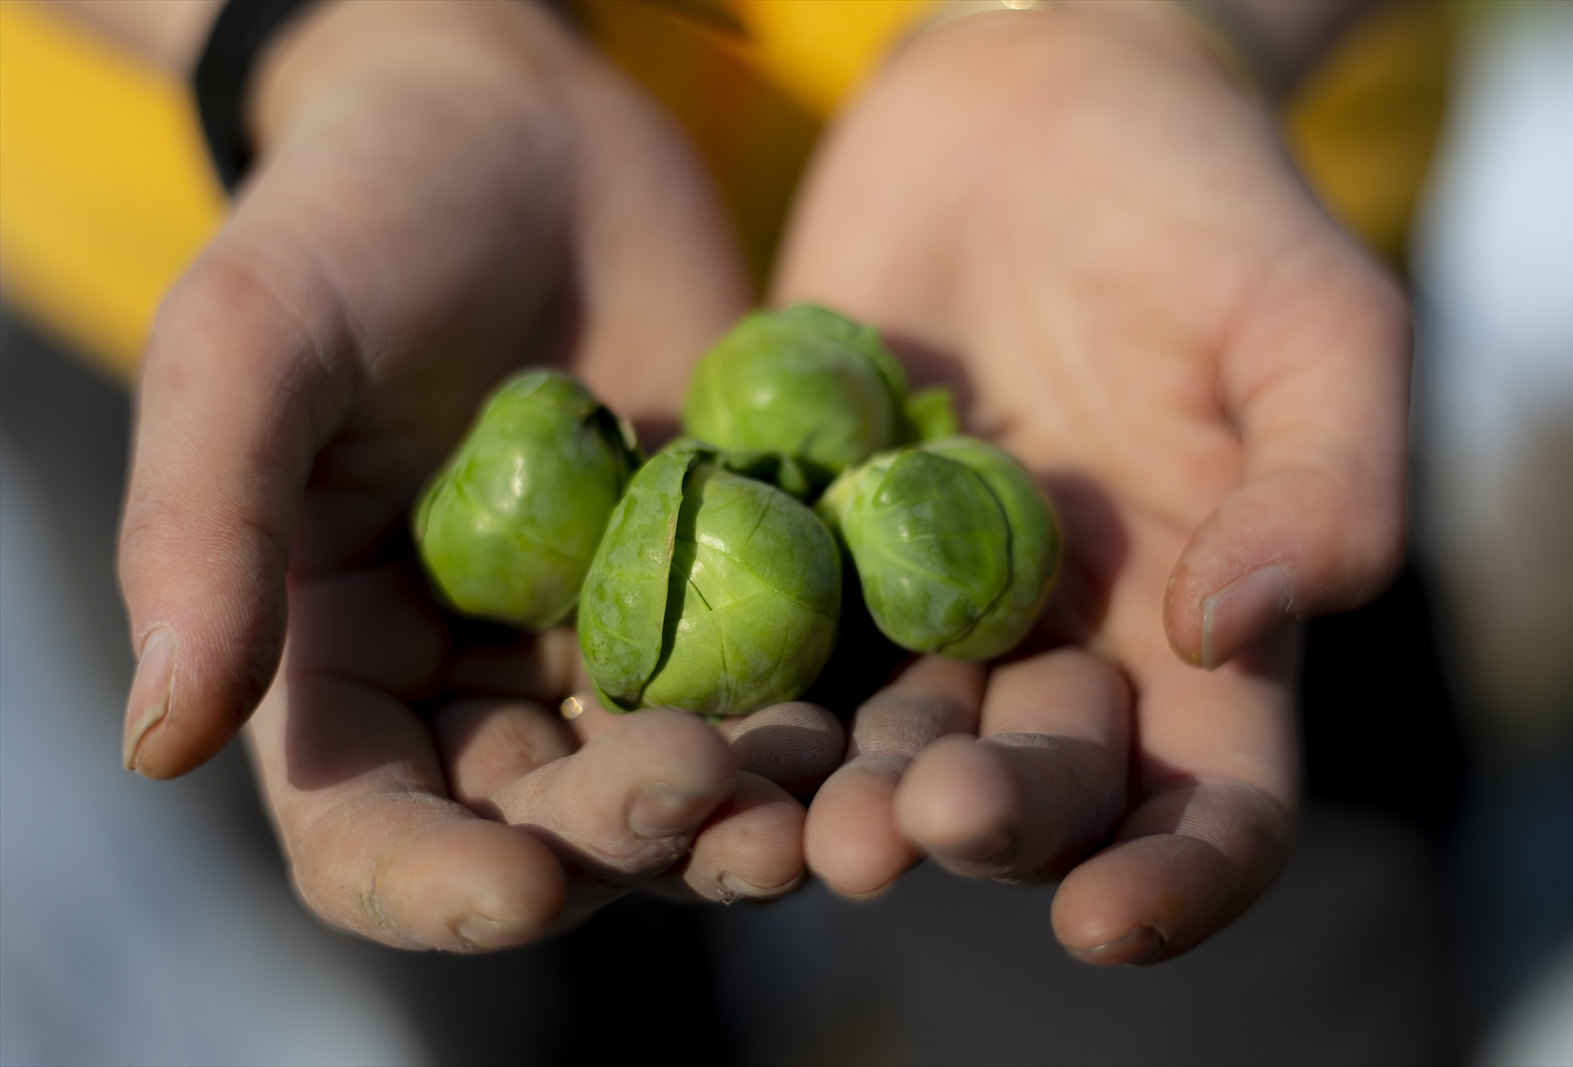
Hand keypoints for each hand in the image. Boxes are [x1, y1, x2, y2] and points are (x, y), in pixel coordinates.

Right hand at [117, 0, 836, 948]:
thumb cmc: (352, 219)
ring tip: (831, 800)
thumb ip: (202, 527)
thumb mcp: (253, 345)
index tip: (518, 890)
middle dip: (634, 834)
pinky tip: (906, 707)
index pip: (371, 834)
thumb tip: (156, 738)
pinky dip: (852, 704)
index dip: (433, 884)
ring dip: (765, 806)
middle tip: (711, 796)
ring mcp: (630, 642)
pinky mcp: (748, 584)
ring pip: (700, 774)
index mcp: (350, 670)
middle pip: (558, 819)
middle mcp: (491, 688)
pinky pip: (802, 670)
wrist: (523, 129)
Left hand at [778, 1, 1407, 961]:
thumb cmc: (1204, 207)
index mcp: (1195, 636)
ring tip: (788, 814)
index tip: (1104, 922)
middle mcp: (1054, 650)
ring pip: (882, 736)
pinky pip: (770, 630)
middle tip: (905, 829)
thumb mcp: (1313, 323)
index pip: (1208, 803)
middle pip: (1025, 784)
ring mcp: (919, 605)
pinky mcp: (809, 544)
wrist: (1032, 103)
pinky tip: (681, 711)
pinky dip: (735, 680)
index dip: (1172, 877)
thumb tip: (1246, 631)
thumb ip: (1324, 480)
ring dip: (839, 791)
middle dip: (973, 823)